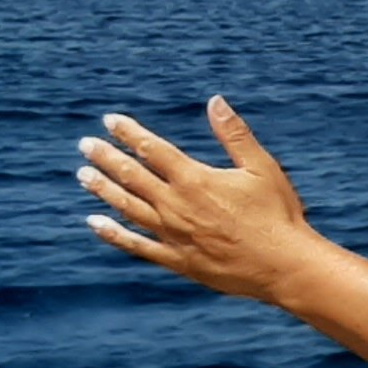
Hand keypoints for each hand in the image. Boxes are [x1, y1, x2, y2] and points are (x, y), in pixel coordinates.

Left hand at [76, 98, 335, 301]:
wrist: (284, 267)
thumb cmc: (278, 215)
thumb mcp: (262, 168)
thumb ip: (235, 135)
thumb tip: (215, 101)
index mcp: (195, 179)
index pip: (152, 149)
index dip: (129, 133)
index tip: (110, 120)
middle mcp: (176, 205)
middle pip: (131, 176)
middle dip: (106, 157)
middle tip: (85, 144)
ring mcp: (173, 234)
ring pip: (127, 207)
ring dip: (103, 189)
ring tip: (84, 176)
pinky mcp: (177, 260)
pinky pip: (137, 246)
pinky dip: (114, 234)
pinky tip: (95, 223)